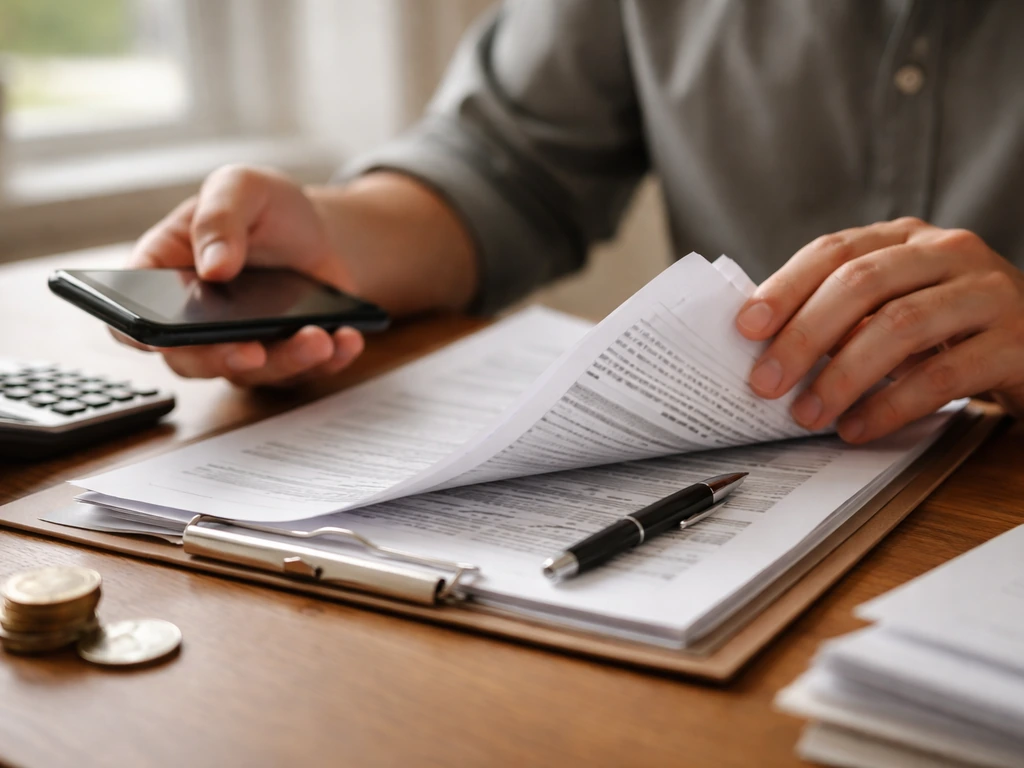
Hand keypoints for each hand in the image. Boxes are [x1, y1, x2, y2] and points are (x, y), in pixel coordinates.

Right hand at [121, 165, 364, 385]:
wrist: (318, 229)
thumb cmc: (264, 207)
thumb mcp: (241, 186)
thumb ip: (219, 217)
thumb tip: (213, 267)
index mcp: (165, 277)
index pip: (130, 319)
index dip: (135, 334)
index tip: (157, 338)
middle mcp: (196, 323)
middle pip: (192, 362)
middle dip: (221, 359)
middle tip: (251, 350)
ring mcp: (243, 345)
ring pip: (253, 373)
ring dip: (287, 362)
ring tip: (318, 339)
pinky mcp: (288, 356)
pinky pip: (305, 372)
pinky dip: (329, 360)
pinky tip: (346, 339)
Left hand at [735, 217, 1023, 442]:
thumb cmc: (952, 331)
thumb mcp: (897, 309)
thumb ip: (844, 317)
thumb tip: (764, 348)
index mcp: (907, 239)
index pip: (834, 250)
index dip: (786, 287)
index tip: (745, 327)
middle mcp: (949, 251)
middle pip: (861, 283)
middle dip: (804, 336)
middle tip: (765, 382)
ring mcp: (988, 291)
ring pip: (901, 325)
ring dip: (843, 375)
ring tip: (808, 414)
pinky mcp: (1018, 340)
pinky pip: (944, 374)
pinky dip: (892, 405)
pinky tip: (859, 428)